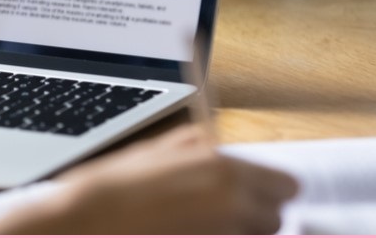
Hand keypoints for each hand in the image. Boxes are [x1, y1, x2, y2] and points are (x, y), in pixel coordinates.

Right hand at [0, 125, 297, 233]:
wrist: (88, 222)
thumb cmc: (114, 186)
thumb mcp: (158, 150)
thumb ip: (199, 148)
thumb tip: (216, 148)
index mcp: (224, 170)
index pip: (287, 185)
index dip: (270, 188)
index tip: (256, 189)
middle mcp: (232, 207)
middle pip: (274, 217)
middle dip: (253, 214)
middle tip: (222, 209)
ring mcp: (222, 237)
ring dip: (236, 231)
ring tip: (200, 224)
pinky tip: (189, 232)